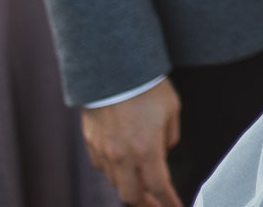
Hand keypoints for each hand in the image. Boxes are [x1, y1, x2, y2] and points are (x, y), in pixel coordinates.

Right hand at [81, 78, 182, 206]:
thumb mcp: (172, 111)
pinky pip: (103, 168)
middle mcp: (122, 156)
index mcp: (146, 150)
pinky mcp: (90, 144)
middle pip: (132, 196)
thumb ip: (169, 139)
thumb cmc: (147, 87)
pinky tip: (125, 167)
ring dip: (131, 188)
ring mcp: (103, 152)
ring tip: (144, 187)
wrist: (113, 69)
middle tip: (159, 205)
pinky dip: (116, 173)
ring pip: (116, 183)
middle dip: (147, 205)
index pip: (159, 188)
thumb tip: (162, 155)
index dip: (169, 202)